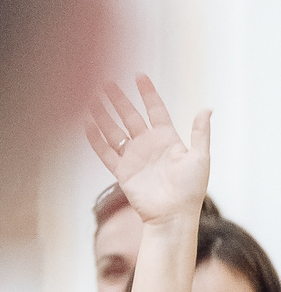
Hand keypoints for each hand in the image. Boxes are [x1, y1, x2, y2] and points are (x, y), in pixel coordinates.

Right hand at [88, 75, 210, 225]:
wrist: (173, 215)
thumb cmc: (191, 189)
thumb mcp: (200, 157)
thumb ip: (200, 133)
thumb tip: (206, 109)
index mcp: (167, 138)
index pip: (155, 110)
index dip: (147, 93)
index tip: (138, 76)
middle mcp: (147, 145)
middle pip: (129, 116)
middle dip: (118, 100)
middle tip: (106, 83)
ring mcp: (133, 157)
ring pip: (114, 131)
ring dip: (103, 116)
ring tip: (91, 100)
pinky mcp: (122, 171)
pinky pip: (105, 152)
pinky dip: (95, 139)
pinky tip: (87, 125)